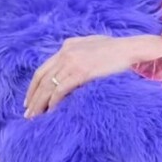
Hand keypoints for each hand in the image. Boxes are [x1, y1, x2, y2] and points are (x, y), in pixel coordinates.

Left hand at [24, 34, 161, 117]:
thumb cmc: (119, 49)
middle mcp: (66, 53)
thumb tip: (75, 65)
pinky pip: (60, 90)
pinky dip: (53, 102)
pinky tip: (51, 111)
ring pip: (48, 86)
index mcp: (68, 46)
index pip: (44, 68)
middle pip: (42, 77)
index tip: (30, 98)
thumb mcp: (95, 45)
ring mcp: (72, 62)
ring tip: (35, 116)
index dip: (34, 85)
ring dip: (39, 102)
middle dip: (33, 96)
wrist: (132, 49)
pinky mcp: (80, 72)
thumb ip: (81, 52)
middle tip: (28, 112)